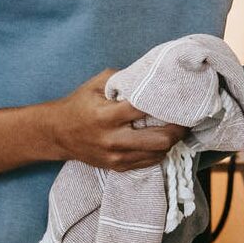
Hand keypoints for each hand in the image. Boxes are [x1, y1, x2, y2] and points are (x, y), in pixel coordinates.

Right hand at [41, 68, 185, 171]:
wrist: (56, 134)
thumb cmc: (79, 104)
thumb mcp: (96, 84)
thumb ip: (124, 78)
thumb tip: (153, 75)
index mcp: (107, 115)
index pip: (146, 109)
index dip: (167, 102)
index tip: (181, 97)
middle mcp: (113, 139)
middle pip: (160, 139)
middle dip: (178, 129)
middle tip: (187, 118)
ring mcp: (115, 156)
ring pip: (158, 153)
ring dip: (172, 141)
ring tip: (176, 128)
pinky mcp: (117, 167)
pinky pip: (148, 163)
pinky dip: (159, 151)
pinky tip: (162, 139)